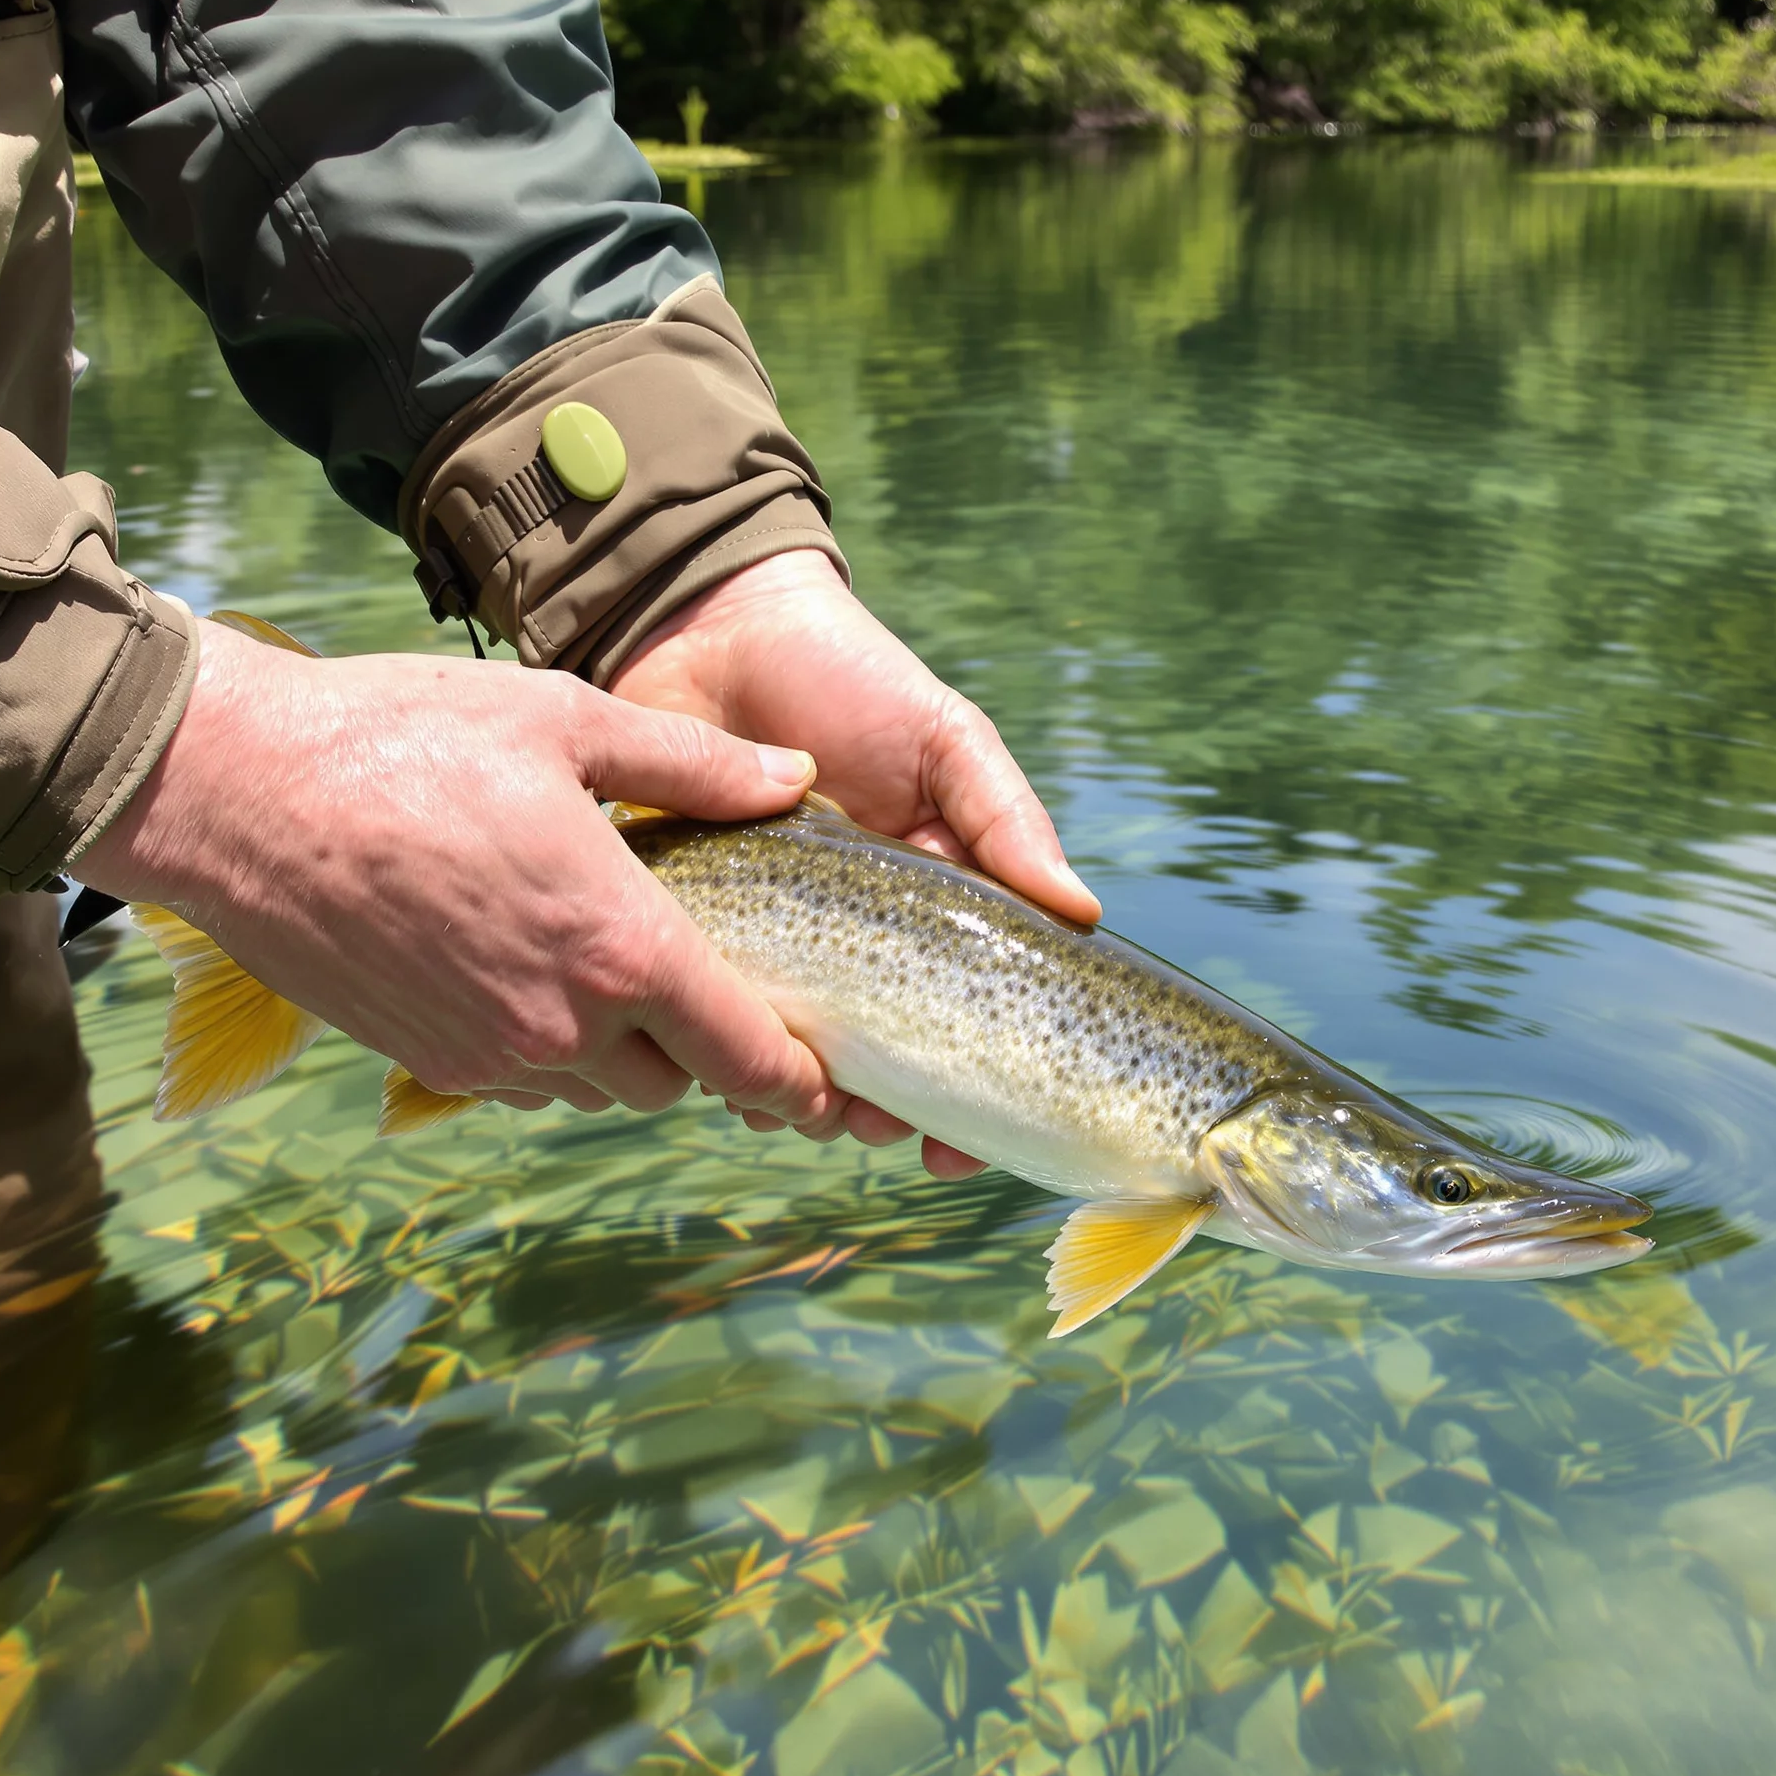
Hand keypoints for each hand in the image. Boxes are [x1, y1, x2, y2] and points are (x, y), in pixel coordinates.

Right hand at [74, 619, 841, 1124]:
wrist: (236, 791)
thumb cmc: (405, 738)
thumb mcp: (567, 721)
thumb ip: (694, 767)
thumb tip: (793, 779)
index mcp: (621, 946)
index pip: (744, 1057)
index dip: (798, 1084)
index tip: (828, 1089)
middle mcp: (563, 1025)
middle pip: (677, 1082)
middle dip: (706, 1050)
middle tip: (716, 993)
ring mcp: (490, 1054)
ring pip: (600, 1092)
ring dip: (626, 1054)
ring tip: (618, 974)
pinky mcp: (428, 1061)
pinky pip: (524, 1086)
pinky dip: (551, 1054)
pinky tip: (534, 979)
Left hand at [610, 549, 1099, 1175]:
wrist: (709, 626)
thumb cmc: (849, 678)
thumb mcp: (947, 743)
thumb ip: (1006, 822)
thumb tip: (1082, 913)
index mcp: (924, 907)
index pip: (959, 1020)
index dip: (967, 1094)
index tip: (962, 1150)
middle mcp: (850, 941)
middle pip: (872, 1062)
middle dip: (875, 1114)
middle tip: (870, 1126)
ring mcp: (770, 942)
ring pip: (787, 1056)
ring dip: (794, 1098)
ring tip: (798, 1102)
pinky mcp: (693, 929)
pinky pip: (704, 1013)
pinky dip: (714, 1048)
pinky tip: (721, 1060)